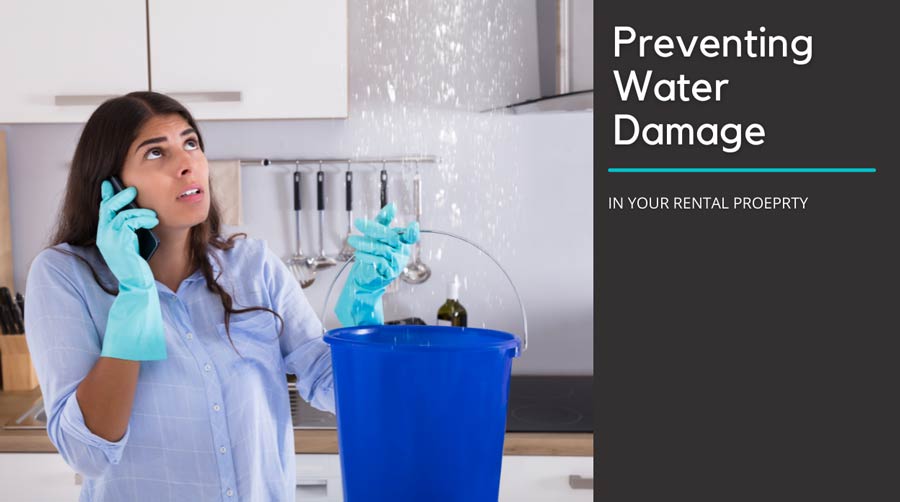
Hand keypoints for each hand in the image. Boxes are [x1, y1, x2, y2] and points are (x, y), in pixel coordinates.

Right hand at [97, 181, 157, 289]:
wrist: (136, 283)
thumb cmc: (136, 264)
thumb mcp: (130, 243)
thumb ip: (128, 230)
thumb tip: (136, 211)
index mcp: (105, 236)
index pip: (103, 211)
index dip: (105, 196)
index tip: (108, 183)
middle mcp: (104, 236)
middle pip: (107, 208)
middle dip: (119, 196)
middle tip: (132, 189)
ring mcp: (110, 239)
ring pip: (121, 214)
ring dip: (139, 211)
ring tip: (152, 215)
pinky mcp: (120, 243)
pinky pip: (130, 222)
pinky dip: (143, 218)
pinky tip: (153, 220)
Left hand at [335, 203, 418, 325]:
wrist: (366, 275)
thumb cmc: (373, 252)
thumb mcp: (376, 233)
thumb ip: (384, 220)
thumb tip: (392, 206)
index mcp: (402, 242)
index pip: (410, 236)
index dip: (412, 232)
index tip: (413, 225)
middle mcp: (402, 252)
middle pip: (391, 237)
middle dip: (373, 229)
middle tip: (357, 223)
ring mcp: (396, 263)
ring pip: (383, 249)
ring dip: (365, 243)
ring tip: (352, 241)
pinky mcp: (388, 273)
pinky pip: (379, 262)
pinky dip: (367, 256)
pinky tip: (359, 254)